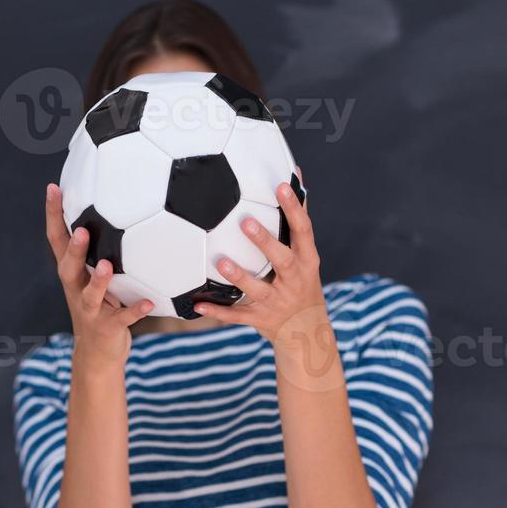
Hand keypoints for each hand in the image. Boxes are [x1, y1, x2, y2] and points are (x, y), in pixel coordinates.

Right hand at [45, 183, 152, 367]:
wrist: (97, 354)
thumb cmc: (100, 308)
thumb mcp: (94, 279)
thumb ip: (100, 252)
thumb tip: (118, 212)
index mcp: (73, 274)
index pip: (58, 241)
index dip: (53, 216)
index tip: (54, 188)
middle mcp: (77, 290)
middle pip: (68, 268)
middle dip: (73, 249)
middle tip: (80, 229)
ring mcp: (90, 311)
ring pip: (90, 294)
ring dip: (98, 281)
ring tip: (106, 265)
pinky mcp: (107, 328)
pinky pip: (122, 319)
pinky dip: (135, 310)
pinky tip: (148, 302)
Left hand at [193, 179, 328, 350]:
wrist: (307, 330)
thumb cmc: (302, 281)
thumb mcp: (307, 254)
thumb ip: (297, 219)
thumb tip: (295, 176)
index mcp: (306, 260)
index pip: (303, 230)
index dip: (294, 209)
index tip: (282, 187)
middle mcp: (294, 280)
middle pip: (281, 259)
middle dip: (265, 242)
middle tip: (246, 222)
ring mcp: (277, 301)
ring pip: (257, 289)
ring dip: (239, 277)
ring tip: (222, 263)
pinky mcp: (260, 319)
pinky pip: (237, 316)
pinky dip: (218, 312)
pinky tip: (199, 305)